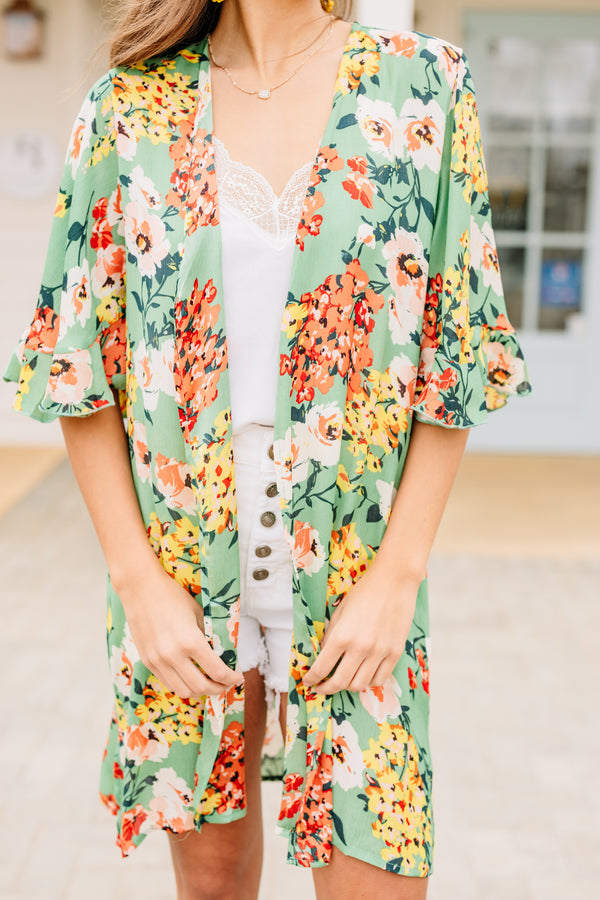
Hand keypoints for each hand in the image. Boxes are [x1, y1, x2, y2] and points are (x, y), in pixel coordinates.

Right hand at [115, 559, 243, 697]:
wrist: (140, 589)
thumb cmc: (172, 596)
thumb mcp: (198, 613)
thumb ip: (209, 636)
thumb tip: (222, 653)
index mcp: (191, 642)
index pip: (217, 671)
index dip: (231, 679)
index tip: (238, 678)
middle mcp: (173, 656)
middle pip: (201, 687)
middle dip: (218, 689)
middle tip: (226, 683)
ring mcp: (158, 661)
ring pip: (183, 691)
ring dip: (200, 691)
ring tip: (209, 683)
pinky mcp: (147, 661)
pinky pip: (168, 683)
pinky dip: (182, 685)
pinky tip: (190, 677)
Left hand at [302, 562, 419, 693]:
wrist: (394, 581)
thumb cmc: (364, 593)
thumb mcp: (339, 612)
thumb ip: (331, 636)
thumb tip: (324, 656)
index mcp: (341, 636)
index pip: (321, 668)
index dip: (312, 679)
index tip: (308, 682)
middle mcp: (360, 648)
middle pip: (340, 683)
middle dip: (326, 688)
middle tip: (322, 688)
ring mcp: (379, 652)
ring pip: (359, 685)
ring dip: (347, 687)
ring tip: (343, 681)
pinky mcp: (395, 653)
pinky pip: (380, 679)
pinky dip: (369, 682)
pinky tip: (363, 676)